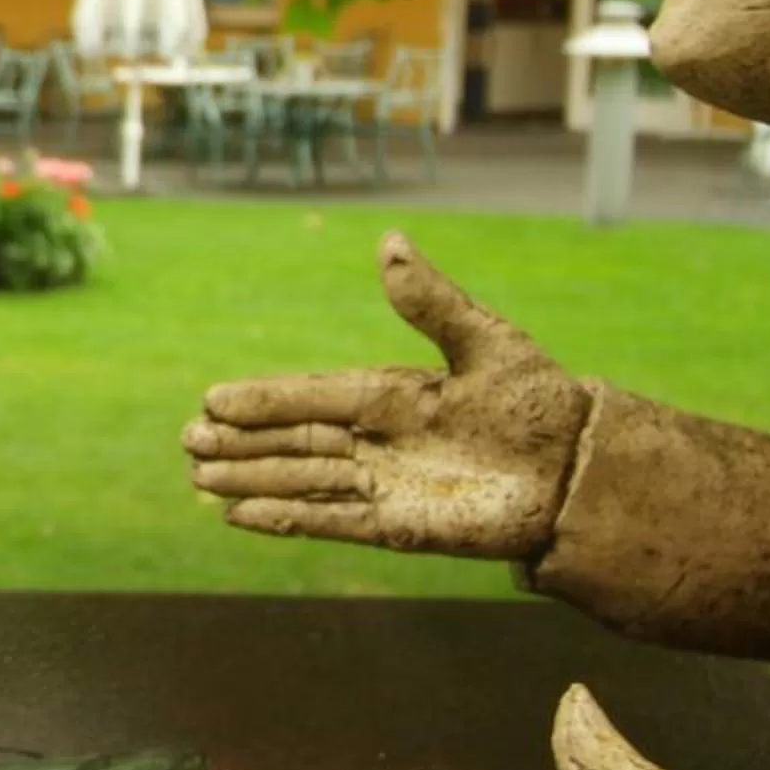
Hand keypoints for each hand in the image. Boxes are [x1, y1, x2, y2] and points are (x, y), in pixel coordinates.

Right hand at [184, 231, 589, 558]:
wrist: (581, 470)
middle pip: (296, 441)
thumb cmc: (539, 401)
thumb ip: (430, 302)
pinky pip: (332, 522)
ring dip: (253, 481)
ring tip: (199, 479)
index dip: (266, 399)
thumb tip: (388, 241)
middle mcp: (379, 440)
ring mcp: (386, 485)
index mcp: (393, 394)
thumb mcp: (486, 342)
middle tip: (188, 441)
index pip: (314, 396)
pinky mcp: (399, 528)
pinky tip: (241, 518)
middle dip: (242, 444)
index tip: (215, 398)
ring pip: (304, 481)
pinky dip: (288, 520)